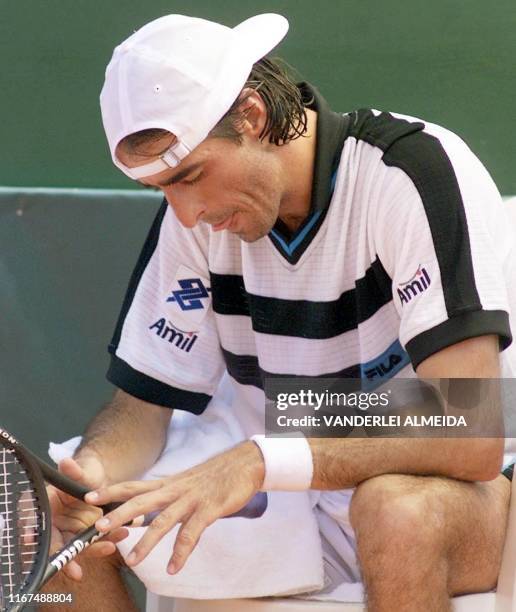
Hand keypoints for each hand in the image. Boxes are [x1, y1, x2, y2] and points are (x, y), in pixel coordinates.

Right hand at [48, 453, 128, 580]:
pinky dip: (105, 541)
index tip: (50, 555)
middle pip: (56, 545)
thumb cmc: (83, 474)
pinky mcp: (85, 535)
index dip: (43, 543)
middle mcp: (53, 522)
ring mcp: (68, 530)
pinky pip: (93, 542)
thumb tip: (66, 462)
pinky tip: (120, 535)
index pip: (39, 529)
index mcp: (45, 507)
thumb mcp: (80, 472)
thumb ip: (73, 471)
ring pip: (76, 546)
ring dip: (93, 548)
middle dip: (68, 558)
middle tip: (77, 572)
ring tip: (112, 544)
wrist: (97, 478)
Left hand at [85, 441, 264, 573]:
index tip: (88, 497)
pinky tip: (174, 567)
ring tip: (132, 561)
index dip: (111, 491)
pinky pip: (192, 533)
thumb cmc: (214, 475)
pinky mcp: (209, 509)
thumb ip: (168, 496)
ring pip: (164, 521)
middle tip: (97, 527)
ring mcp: (192, 499)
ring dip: (146, 541)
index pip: (134, 486)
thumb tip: (149, 512)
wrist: (244, 463)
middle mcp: (175, 490)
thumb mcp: (186, 483)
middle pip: (141, 502)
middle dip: (118, 515)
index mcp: (168, 484)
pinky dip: (182, 552)